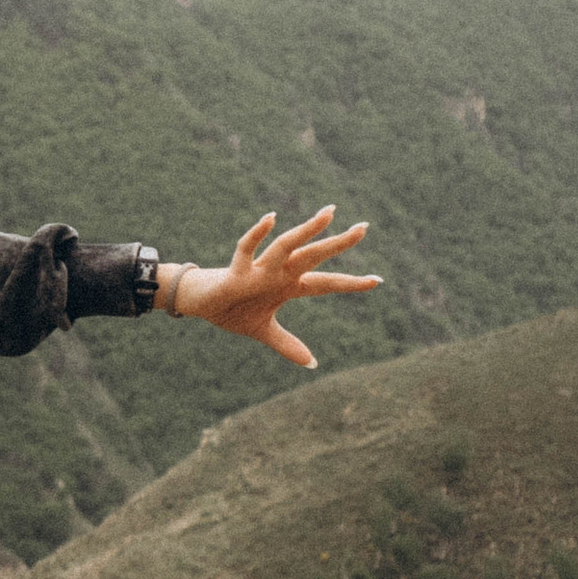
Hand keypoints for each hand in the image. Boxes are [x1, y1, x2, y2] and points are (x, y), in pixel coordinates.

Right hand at [169, 206, 381, 368]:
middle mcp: (279, 273)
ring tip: (328, 214)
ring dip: (307, 231)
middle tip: (364, 227)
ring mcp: (260, 270)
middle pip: (314, 256)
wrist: (199, 303)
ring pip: (288, 246)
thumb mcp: (263, 331)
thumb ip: (288, 344)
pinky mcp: (237, 272)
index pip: (326, 283)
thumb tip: (312, 364)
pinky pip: (247, 249)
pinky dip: (257, 235)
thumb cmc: (231, 310)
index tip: (378, 280)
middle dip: (338, 243)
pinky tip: (271, 218)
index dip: (351, 284)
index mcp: (288, 287)